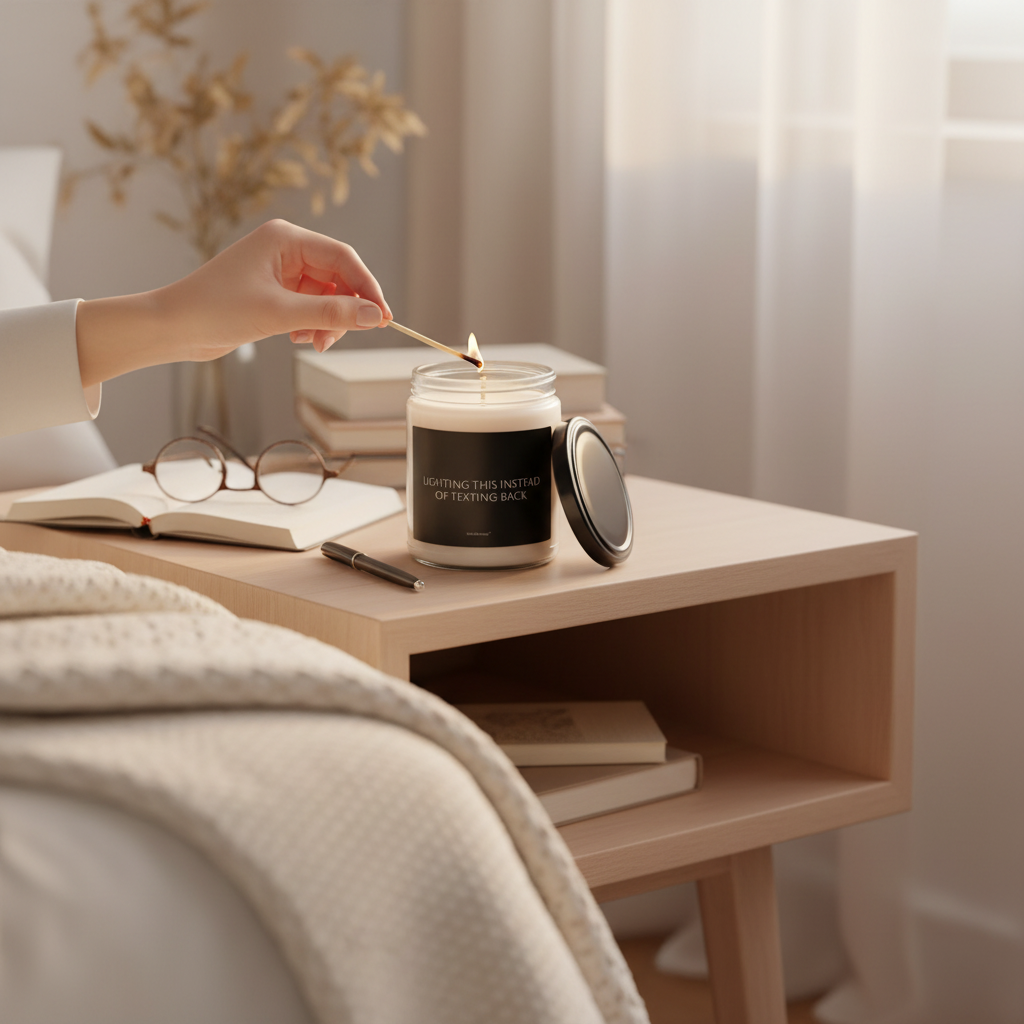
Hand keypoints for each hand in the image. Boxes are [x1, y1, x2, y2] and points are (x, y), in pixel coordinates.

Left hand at [75, 219, 391, 386]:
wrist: (172, 327)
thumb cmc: (215, 310)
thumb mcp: (281, 314)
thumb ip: (332, 313)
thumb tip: (375, 316)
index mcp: (285, 238)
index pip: (344, 258)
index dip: (368, 288)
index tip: (384, 317)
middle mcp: (284, 249)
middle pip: (338, 277)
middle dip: (344, 310)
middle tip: (342, 337)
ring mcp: (279, 271)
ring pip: (326, 296)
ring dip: (327, 322)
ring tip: (313, 343)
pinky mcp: (273, 292)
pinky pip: (309, 306)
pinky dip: (312, 325)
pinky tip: (297, 339)